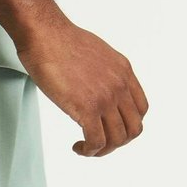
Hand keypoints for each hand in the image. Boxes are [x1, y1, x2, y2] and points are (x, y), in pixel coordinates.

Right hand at [17, 16, 148, 155]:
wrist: (46, 35)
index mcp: (124, 72)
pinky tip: (77, 146)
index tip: (109, 128)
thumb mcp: (97, 54)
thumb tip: (98, 86)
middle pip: (133, 129)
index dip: (127, 125)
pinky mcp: (87, 109)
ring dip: (102, 150)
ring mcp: (105, 98)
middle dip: (116, 142)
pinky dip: (88, 151)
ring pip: (117, 139)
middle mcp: (119, 86)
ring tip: (86, 147)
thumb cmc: (61, 42)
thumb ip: (105, 73)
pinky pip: (96, 142)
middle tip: (98, 143)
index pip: (141, 109)